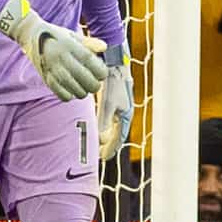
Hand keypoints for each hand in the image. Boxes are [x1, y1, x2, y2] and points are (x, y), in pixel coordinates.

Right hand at [0, 0, 108, 100]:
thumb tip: (104, 48)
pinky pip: (62, 95)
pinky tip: (72, 89)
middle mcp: (60, 57)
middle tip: (95, 82)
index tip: (102, 73)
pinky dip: (70, 95)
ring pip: (75, 89)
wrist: (29, 35)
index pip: (89, 61)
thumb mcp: (72, 35)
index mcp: (68, 44)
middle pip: (84, 78)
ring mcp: (52, 68)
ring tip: (84, 86)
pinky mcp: (45, 78)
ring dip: (84, 91)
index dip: (100, 71)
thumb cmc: (55, 35)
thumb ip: (89, 43)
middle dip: (94, 84)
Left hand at [95, 43, 133, 158]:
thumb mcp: (107, 104)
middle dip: (109, 143)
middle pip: (117, 133)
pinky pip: (109, 116)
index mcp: (125, 116)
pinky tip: (97, 123)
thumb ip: (103, 122)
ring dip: (106, 134)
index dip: (112, 148)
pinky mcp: (113, 98)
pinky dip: (104, 123)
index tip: (104, 158)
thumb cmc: (112, 84)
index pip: (119, 137)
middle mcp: (124, 112)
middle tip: (100, 154)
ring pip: (113, 125)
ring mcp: (120, 105)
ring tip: (98, 141)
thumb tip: (100, 139)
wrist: (114, 63)